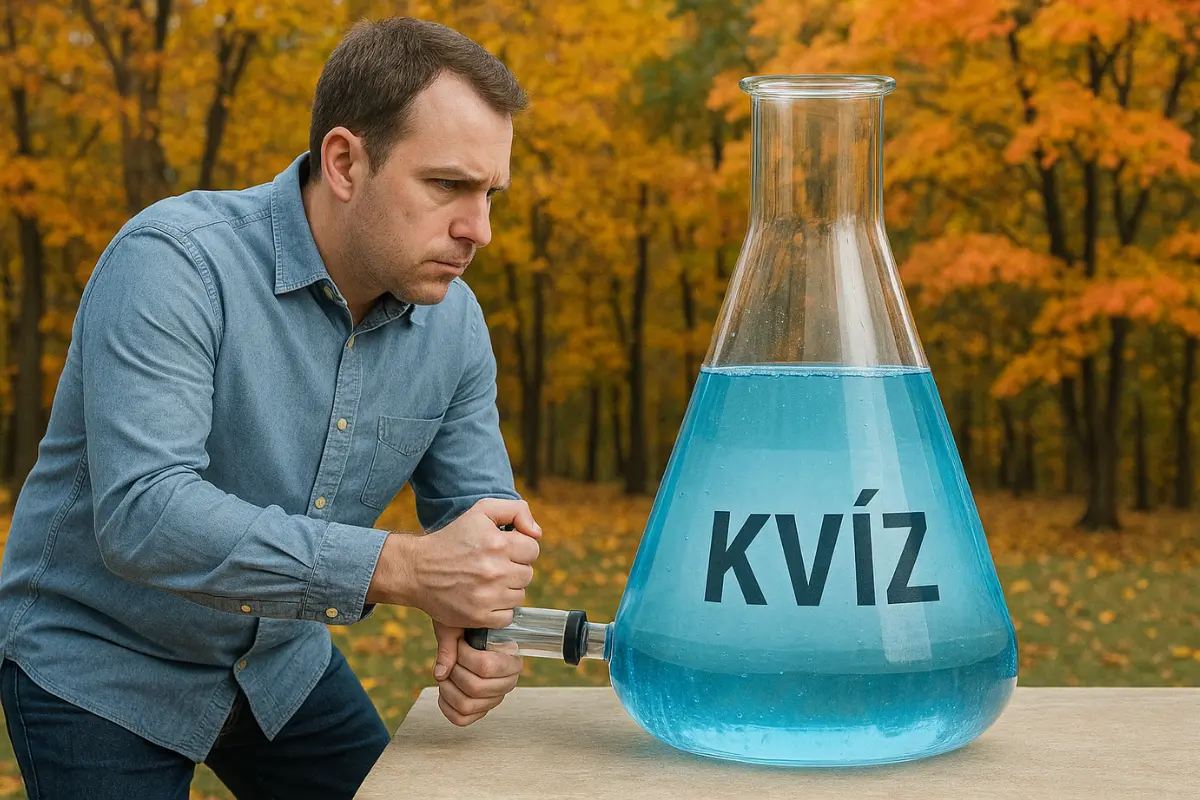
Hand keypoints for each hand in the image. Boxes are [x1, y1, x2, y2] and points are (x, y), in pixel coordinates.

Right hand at [408, 498, 540, 628]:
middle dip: (513, 569)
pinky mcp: (479, 616)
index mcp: (498, 543)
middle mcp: (495, 570)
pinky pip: (507, 617)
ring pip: (519, 596)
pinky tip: (483, 598)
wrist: (416, 569)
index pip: (533, 550)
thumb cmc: (452, 538)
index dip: (520, 549)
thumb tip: (537, 533)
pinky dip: (499, 610)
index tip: (503, 550)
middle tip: (492, 566)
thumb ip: (516, 511)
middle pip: (527, 574)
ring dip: (507, 590)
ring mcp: (487, 596)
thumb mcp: (481, 511)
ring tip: (486, 582)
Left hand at [432, 621, 521, 725]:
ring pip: (466, 705)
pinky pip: (460, 719)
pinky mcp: (480, 711)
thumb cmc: (473, 634)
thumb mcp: (464, 629)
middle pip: (474, 687)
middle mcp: (507, 684)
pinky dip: (446, 705)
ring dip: (448, 688)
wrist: (478, 643)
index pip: (486, 666)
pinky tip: (446, 688)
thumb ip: (452, 646)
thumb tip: (440, 674)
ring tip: (446, 675)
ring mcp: (494, 700)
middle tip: (452, 660)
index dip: (465, 656)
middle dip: (455, 672)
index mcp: (512, 663)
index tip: (460, 644)